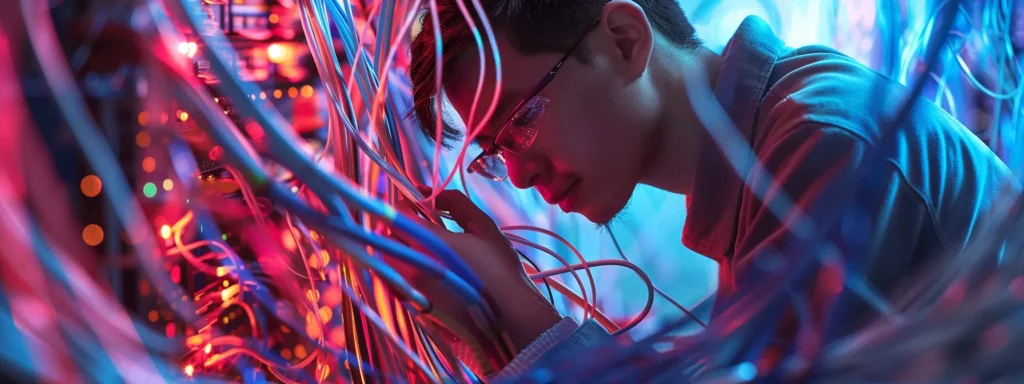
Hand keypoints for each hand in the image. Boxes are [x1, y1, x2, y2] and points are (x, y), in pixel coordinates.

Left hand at [390, 188, 560, 374]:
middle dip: (401, 227)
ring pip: (389, 261)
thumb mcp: (483, 227)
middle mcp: (412, 266)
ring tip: (425, 250)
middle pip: (388, 238)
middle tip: (423, 226)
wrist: (508, 316)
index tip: (419, 206)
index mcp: (428, 243)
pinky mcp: (414, 307)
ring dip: (401, 249)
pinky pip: (396, 283)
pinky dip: (405, 271)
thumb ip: (455, 203)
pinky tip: (428, 272)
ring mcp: (410, 290)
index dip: (408, 206)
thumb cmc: (499, 269)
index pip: (399, 215)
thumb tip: (430, 192)